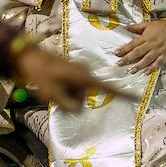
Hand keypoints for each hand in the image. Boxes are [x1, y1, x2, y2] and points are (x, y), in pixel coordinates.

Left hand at [13, 46, 131, 110]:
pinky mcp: (71, 72)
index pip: (109, 89)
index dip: (124, 95)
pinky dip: (61, 90)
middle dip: (69, 101)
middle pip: (84, 98)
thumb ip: (68, 106)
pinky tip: (49, 85)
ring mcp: (77, 72)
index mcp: (85, 78)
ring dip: (63, 96)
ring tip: (49, 89)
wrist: (27, 57)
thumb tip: (77, 109)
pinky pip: (71, 87)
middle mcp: (85, 74)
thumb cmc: (40, 74)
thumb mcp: (53, 95)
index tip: (138, 98)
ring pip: (75, 94)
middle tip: (52, 96)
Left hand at [115, 21, 165, 73]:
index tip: (116, 53)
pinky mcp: (165, 56)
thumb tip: (125, 27)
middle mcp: (151, 45)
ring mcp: (158, 51)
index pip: (133, 44)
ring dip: (138, 66)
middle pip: (138, 52)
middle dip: (128, 58)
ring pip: (146, 59)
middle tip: (119, 64)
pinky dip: (152, 68)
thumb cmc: (163, 27)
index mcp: (146, 37)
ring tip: (131, 71)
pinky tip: (146, 73)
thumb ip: (137, 27)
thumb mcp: (149, 24)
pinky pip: (157, 63)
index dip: (124, 49)